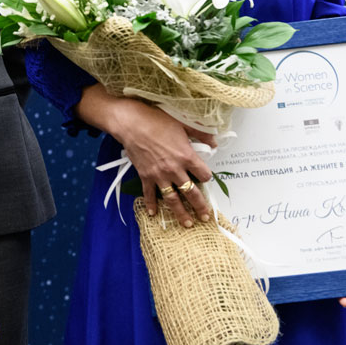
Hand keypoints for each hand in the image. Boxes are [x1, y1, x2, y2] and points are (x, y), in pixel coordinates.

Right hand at [78, 85, 215, 226]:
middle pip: (191, 193)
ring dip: (180, 213)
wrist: (131, 124)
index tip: (205, 178)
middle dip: (200, 206)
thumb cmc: (156, 120)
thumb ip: (201, 134)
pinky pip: (149, 194)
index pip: (204, 175)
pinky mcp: (145, 176)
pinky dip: (152, 205)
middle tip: (205, 216)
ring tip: (187, 223)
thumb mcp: (183, 123)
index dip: (206, 177)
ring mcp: (159, 175)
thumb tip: (214, 142)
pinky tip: (154, 214)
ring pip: (173, 199)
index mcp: (186, 156)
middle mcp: (175, 170)